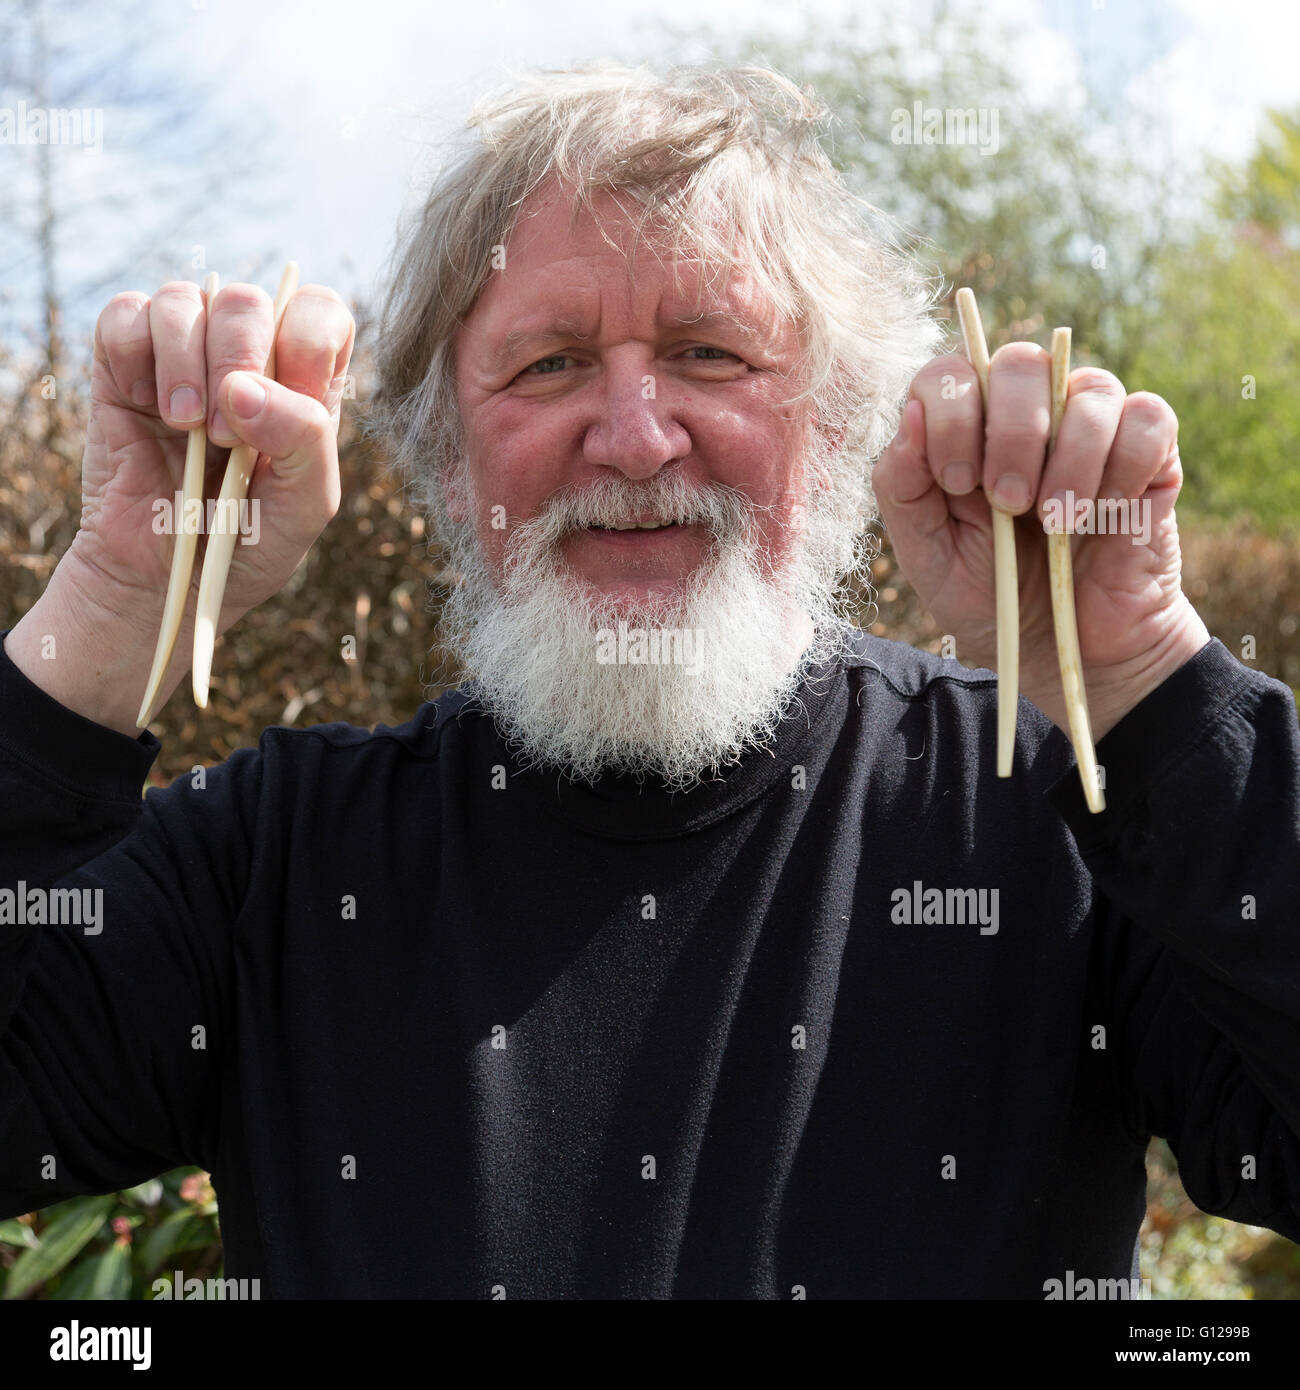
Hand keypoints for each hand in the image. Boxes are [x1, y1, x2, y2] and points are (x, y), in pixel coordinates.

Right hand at [71, 276, 353, 640]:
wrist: (163, 581)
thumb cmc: (247, 547)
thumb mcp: (304, 506)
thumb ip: (304, 441)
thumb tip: (244, 386)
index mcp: (302, 385)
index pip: (319, 311)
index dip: (306, 340)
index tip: (291, 398)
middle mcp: (246, 358)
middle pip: (247, 301)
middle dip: (238, 361)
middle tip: (225, 436)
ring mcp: (183, 356)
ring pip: (184, 299)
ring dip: (185, 364)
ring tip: (185, 428)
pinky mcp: (123, 363)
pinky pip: (125, 314)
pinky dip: (135, 355)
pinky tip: (144, 406)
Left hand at [874, 342, 1209, 739]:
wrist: (1062, 648)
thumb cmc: (990, 597)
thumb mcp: (928, 554)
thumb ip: (903, 487)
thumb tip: (911, 414)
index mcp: (965, 430)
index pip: (951, 372)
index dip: (952, 413)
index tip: (956, 482)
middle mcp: (1027, 415)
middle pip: (1020, 363)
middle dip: (1010, 433)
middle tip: (1008, 502)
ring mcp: (1090, 427)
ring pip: (1090, 388)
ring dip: (1069, 459)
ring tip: (1057, 523)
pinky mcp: (1150, 452)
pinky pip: (1148, 418)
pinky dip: (1123, 466)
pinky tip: (1104, 513)